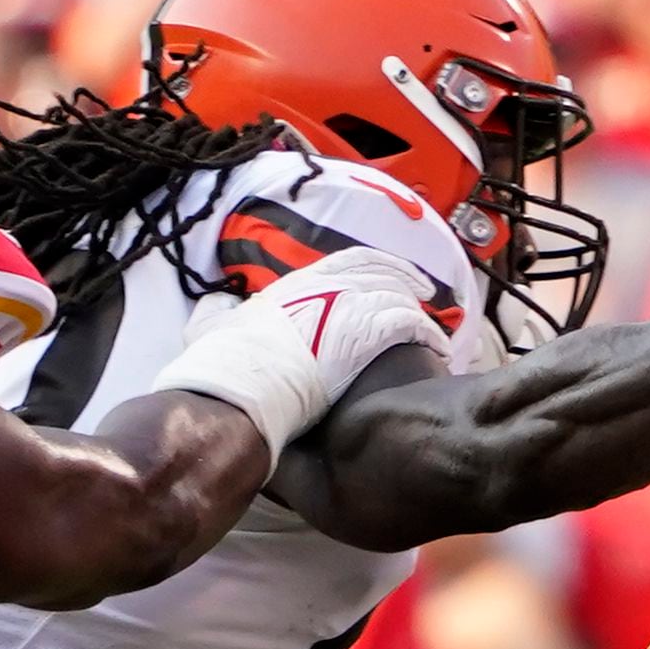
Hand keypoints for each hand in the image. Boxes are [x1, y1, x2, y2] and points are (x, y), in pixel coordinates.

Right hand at [166, 245, 453, 454]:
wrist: (243, 387)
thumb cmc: (225, 365)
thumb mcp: (212, 328)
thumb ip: (216, 312)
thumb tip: (215, 303)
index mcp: (295, 284)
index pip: (345, 262)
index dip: (371, 266)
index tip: (386, 273)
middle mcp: (326, 288)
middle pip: (379, 271)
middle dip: (404, 278)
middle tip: (421, 290)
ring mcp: (348, 307)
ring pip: (397, 296)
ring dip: (418, 310)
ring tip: (433, 327)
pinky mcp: (365, 335)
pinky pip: (409, 324)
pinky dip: (427, 332)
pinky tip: (437, 346)